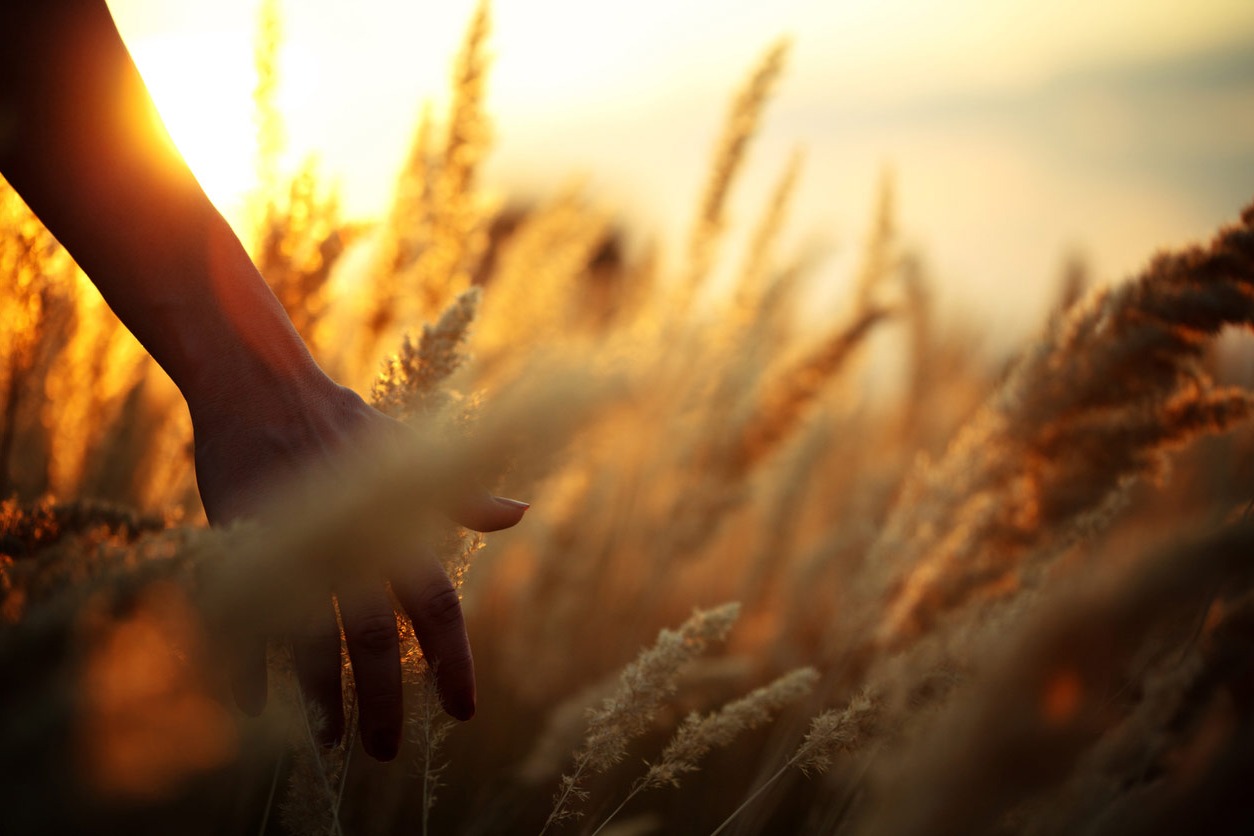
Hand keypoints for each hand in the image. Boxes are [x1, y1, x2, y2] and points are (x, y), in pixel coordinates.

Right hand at [190, 373, 526, 760]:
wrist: (262, 386)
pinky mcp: (244, 544)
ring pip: (312, 638)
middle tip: (388, 751)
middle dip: (383, 700)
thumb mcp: (410, 458)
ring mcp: (296, 546)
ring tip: (330, 742)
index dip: (452, 661)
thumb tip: (521, 512)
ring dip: (322, 696)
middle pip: (374, 638)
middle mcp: (353, 544)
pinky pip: (245, 617)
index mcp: (397, 528)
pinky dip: (249, 664)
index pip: (437, 608)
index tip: (462, 711)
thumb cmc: (345, 425)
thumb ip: (462, 497)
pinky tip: (251, 705)